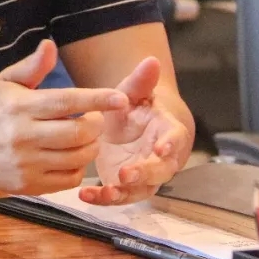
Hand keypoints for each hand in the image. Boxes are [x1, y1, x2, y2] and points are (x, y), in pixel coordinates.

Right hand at [0, 39, 127, 194]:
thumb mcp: (4, 82)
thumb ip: (31, 66)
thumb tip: (50, 44)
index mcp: (20, 106)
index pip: (67, 102)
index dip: (97, 99)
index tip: (120, 98)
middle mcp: (23, 136)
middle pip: (78, 134)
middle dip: (96, 126)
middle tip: (94, 120)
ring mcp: (26, 164)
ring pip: (77, 158)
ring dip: (90, 147)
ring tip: (85, 137)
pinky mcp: (29, 185)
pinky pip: (69, 179)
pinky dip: (78, 167)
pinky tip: (71, 156)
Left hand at [78, 57, 190, 205]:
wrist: (128, 126)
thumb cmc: (135, 107)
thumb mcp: (134, 91)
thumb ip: (142, 80)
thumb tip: (152, 60)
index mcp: (166, 131)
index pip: (174, 139)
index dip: (170, 145)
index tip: (161, 148)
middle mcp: (160, 157)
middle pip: (160, 171)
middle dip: (145, 174)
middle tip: (127, 173)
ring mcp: (144, 176)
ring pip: (140, 189)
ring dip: (124, 193)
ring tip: (105, 191)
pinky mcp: (124, 186)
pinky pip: (118, 196)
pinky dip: (102, 198)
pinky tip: (84, 195)